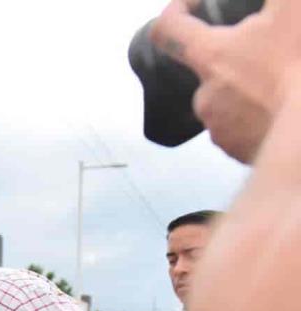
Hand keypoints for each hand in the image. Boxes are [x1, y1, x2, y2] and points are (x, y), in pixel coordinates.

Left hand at [150, 0, 300, 162]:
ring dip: (248, 88)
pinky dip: (259, 116)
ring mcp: (220, 127)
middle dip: (234, 56)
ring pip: (228, 99)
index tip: (188, 6)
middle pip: (210, 67)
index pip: (168, 30)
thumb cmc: (300, 65)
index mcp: (212, 56)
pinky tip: (285, 107)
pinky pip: (242, 128)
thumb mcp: (292, 8)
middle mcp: (206, 95)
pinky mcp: (238, 150)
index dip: (174, 12)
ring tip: (283, 81)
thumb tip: (268, 2)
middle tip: (269, 50)